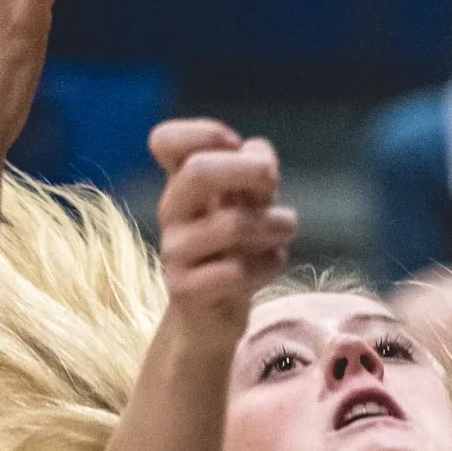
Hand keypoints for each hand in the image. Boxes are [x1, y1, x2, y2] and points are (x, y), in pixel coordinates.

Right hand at [149, 118, 298, 341]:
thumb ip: (255, 174)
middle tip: (273, 182)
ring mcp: (175, 252)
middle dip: (248, 171)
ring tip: (286, 230)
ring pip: (232, 224)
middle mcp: (172, 212)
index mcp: (182, 183)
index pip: (165, 140)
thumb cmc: (232, 250)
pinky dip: (268, 264)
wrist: (209, 318)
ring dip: (275, 223)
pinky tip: (271, 264)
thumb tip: (258, 153)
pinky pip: (237, 270)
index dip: (203, 132)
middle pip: (198, 172)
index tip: (234, 145)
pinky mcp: (185, 291)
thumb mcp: (247, 205)